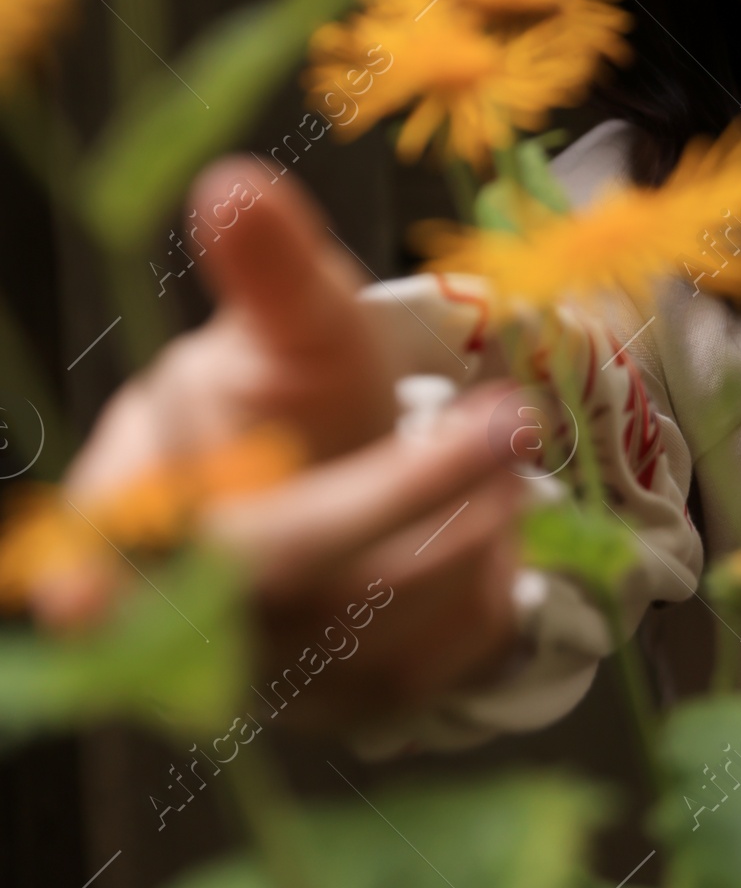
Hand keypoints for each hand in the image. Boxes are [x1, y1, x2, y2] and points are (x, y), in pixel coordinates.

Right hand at [69, 157, 527, 722]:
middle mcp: (195, 605)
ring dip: (467, 527)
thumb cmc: (298, 399)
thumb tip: (231, 185)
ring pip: (381, 616)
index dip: (89, 582)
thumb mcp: (292, 328)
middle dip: (404, 492)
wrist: (362, 489)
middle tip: (507, 424)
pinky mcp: (361, 702)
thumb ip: (271, 272)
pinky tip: (486, 521)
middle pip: (280, 570)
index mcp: (142, 505)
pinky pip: (441, 653)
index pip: (111, 547)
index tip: (86, 595)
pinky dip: (487, 577)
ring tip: (505, 451)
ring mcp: (277, 670)